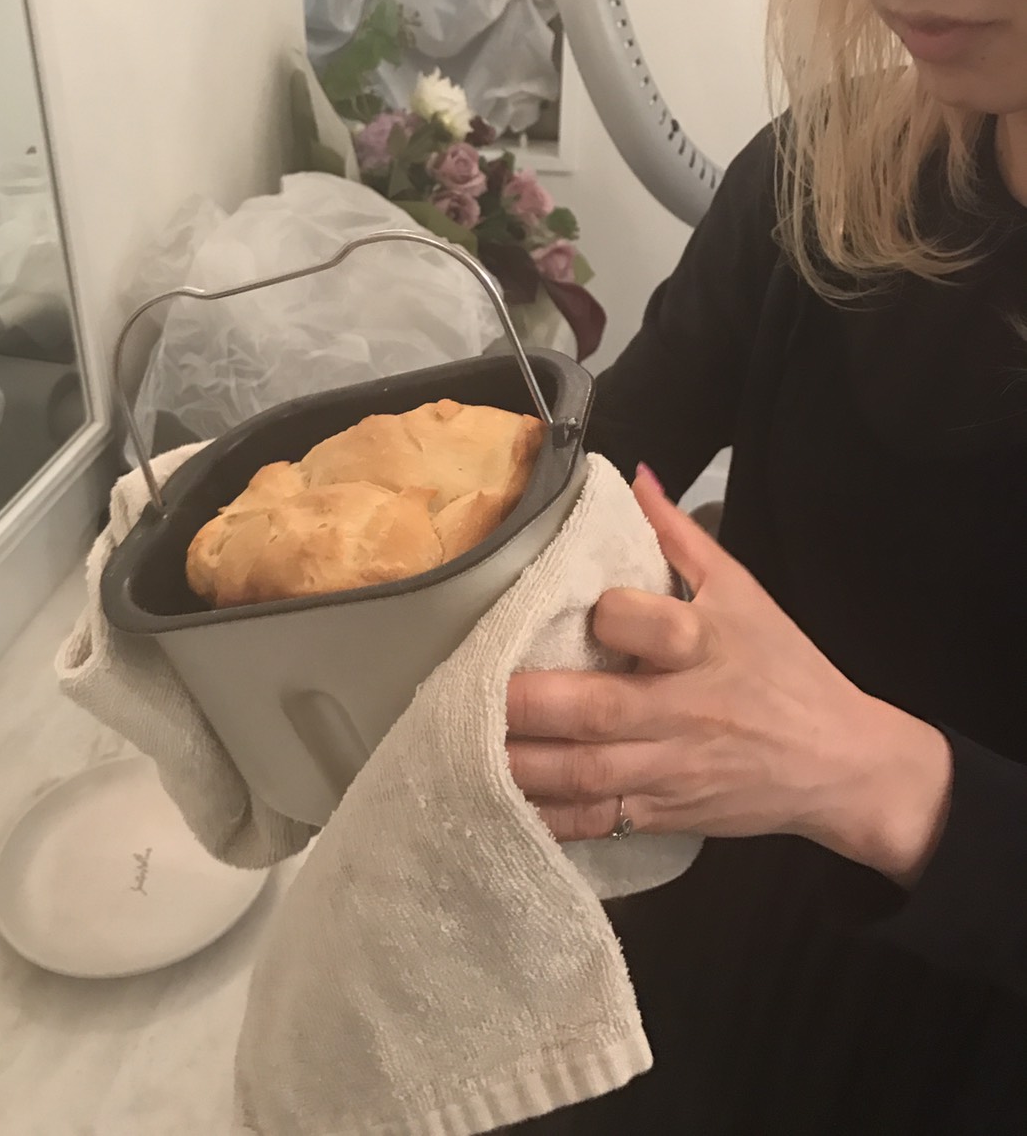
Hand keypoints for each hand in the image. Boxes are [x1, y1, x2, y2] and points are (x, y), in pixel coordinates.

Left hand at [506, 466, 952, 886]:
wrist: (840, 764)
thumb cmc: (785, 668)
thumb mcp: (744, 592)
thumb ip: (681, 536)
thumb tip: (635, 478)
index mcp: (706, 647)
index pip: (652, 625)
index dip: (610, 615)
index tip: (586, 607)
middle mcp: (684, 712)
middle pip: (601, 711)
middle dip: (532, 703)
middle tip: (470, 688)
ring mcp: (671, 771)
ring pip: (587, 773)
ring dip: (521, 764)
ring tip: (460, 744)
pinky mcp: (662, 814)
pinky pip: (597, 823)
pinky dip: (548, 819)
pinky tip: (497, 806)